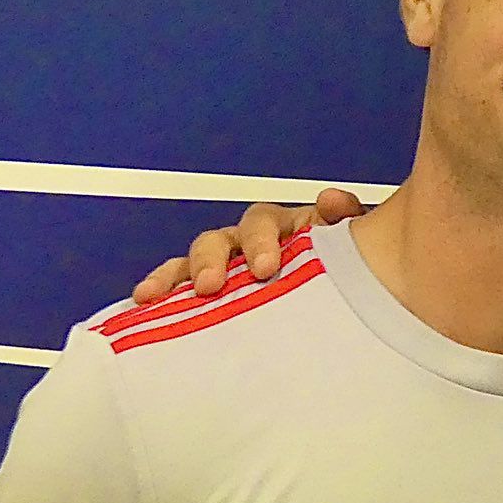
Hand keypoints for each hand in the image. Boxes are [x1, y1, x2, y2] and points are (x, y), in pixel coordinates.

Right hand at [132, 188, 366, 302]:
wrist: (358, 302)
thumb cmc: (352, 267)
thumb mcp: (357, 244)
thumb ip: (348, 219)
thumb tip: (332, 200)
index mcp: (285, 229)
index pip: (262, 221)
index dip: (259, 239)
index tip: (264, 267)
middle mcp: (250, 245)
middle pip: (219, 241)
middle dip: (210, 261)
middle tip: (211, 285)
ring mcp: (230, 269)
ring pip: (193, 264)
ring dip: (174, 275)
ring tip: (156, 293)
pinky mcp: (216, 297)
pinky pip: (180, 291)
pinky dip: (162, 291)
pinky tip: (144, 302)